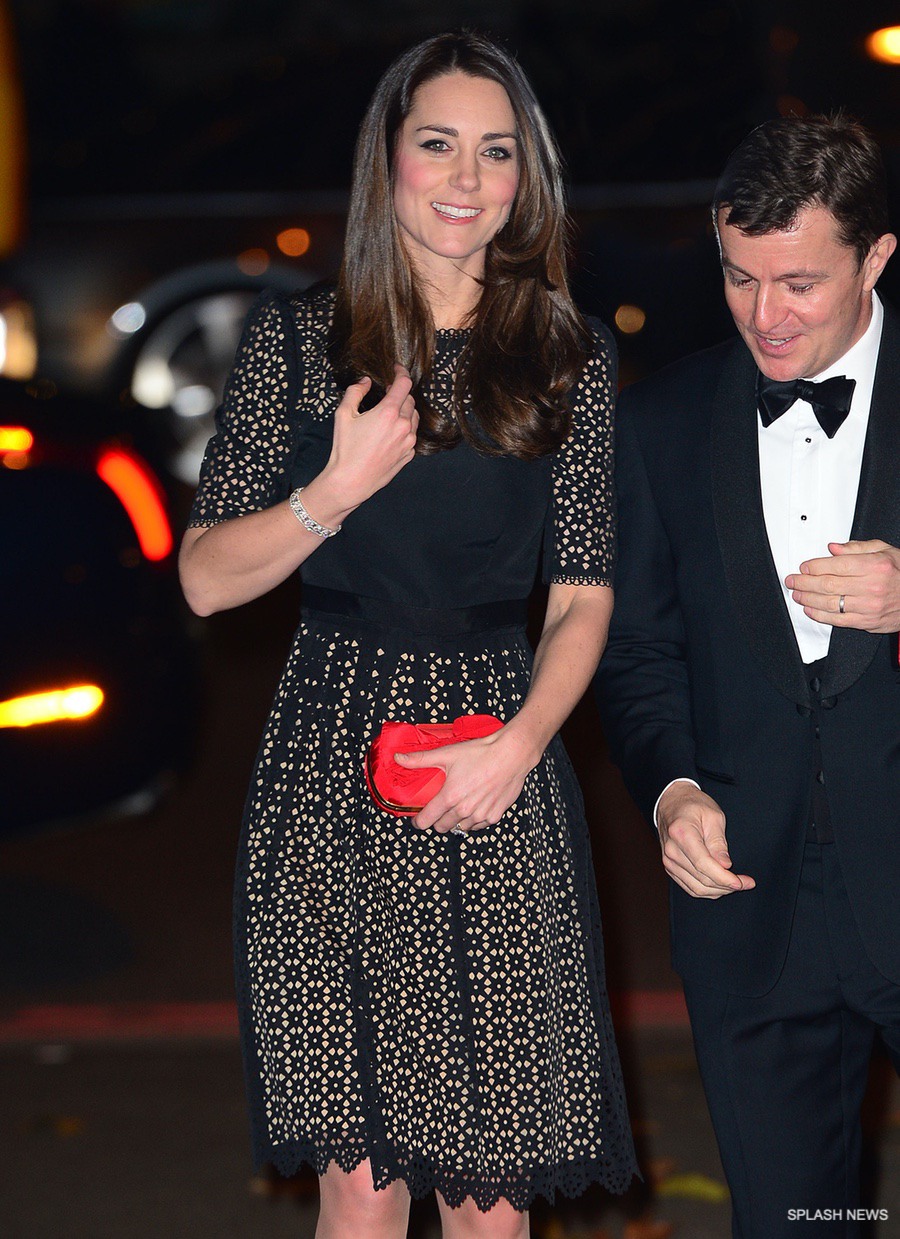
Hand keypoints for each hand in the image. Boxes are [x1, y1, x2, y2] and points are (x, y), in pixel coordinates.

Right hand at [318, 365, 417, 508]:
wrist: (351, 481)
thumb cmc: (345, 448)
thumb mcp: (343, 415)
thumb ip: (355, 392)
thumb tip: (365, 382)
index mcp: (388, 413)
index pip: (404, 384)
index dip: (401, 372)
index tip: (396, 369)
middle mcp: (404, 426)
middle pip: (409, 400)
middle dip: (399, 394)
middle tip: (386, 394)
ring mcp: (409, 441)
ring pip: (413, 417)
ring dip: (404, 411)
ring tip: (388, 415)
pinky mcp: (409, 454)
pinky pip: (411, 435)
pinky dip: (404, 429)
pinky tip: (388, 434)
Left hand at [396, 728, 537, 834]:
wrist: (511, 755)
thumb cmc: (481, 753)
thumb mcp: (447, 754)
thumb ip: (420, 759)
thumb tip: (398, 758)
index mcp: (450, 797)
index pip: (426, 821)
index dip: (418, 821)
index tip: (417, 818)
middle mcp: (464, 810)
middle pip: (442, 827)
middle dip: (437, 820)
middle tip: (439, 809)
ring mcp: (480, 815)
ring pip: (460, 828)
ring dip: (455, 821)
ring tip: (457, 806)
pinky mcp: (494, 816)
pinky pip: (478, 825)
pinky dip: (473, 820)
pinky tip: (474, 806)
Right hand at [656, 781, 754, 898]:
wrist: (671, 802)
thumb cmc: (694, 805)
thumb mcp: (713, 816)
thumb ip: (718, 842)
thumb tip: (725, 865)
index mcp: (682, 834)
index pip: (704, 864)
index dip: (725, 878)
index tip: (743, 882)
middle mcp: (672, 851)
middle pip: (701, 880)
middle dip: (727, 886)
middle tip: (746, 883)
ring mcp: (669, 861)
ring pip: (696, 888)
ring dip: (719, 891)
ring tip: (735, 884)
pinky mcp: (670, 867)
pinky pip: (690, 887)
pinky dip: (708, 891)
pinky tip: (721, 886)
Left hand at [785, 540, 899, 633]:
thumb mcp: (886, 551)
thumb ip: (857, 548)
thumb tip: (833, 548)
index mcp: (874, 566)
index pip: (836, 566)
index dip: (814, 566)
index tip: (804, 567)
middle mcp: (871, 587)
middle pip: (828, 585)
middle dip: (804, 583)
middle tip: (792, 581)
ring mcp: (869, 606)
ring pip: (829, 603)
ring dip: (808, 599)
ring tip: (797, 594)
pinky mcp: (867, 622)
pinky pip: (838, 620)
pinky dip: (820, 615)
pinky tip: (810, 610)